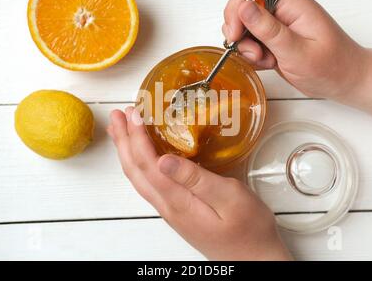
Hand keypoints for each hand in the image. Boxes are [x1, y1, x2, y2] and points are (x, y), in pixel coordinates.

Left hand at [107, 106, 291, 260]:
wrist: (253, 260)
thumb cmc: (249, 229)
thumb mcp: (230, 198)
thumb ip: (196, 178)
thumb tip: (163, 160)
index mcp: (177, 200)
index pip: (147, 163)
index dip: (136, 137)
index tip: (133, 112)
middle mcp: (167, 205)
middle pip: (135, 170)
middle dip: (123, 141)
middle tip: (117, 115)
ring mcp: (170, 210)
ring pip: (139, 177)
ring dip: (127, 152)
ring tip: (122, 131)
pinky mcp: (178, 211)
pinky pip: (148, 183)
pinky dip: (139, 164)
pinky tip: (144, 156)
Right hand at [223, 0, 369, 99]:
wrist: (346, 81)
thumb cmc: (332, 67)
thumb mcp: (298, 52)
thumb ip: (269, 30)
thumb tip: (244, 7)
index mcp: (292, 4)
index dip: (237, 9)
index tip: (235, 35)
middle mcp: (283, 11)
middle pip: (243, 7)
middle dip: (239, 31)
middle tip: (253, 53)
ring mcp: (278, 25)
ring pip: (244, 27)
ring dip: (246, 46)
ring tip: (265, 60)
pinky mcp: (274, 39)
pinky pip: (252, 41)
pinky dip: (253, 55)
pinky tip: (268, 64)